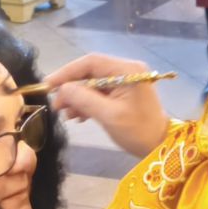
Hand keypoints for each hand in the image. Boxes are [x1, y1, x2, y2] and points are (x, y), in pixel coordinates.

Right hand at [43, 52, 171, 158]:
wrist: (159, 146)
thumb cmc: (138, 131)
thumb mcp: (108, 116)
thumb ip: (84, 99)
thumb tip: (61, 89)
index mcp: (127, 70)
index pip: (91, 62)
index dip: (67, 72)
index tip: (48, 85)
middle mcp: (126, 70)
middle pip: (90, 72)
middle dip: (71, 88)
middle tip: (56, 105)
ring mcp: (125, 81)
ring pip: (93, 83)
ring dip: (77, 97)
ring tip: (66, 115)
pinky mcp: (123, 93)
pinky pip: (100, 92)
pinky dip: (87, 103)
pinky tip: (78, 116)